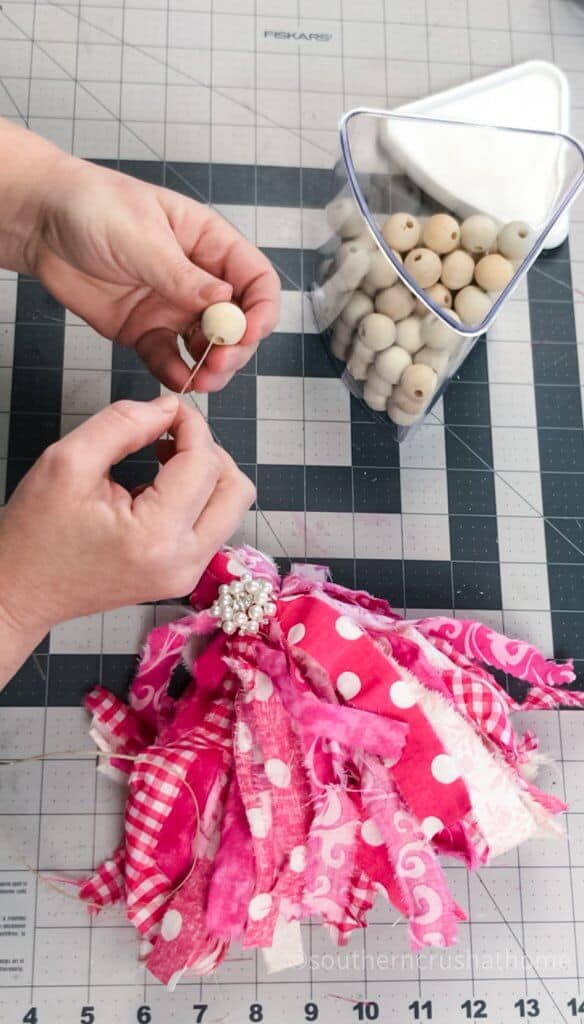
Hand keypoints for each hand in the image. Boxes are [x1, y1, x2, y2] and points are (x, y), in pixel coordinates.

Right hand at [0, 396, 254, 685]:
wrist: (20, 592)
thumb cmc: (35, 532)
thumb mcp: (67, 461)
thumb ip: (123, 423)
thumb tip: (168, 408)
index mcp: (156, 536)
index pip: (205, 463)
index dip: (191, 425)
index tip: (165, 410)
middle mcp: (183, 562)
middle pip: (236, 489)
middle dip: (208, 450)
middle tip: (168, 437)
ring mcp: (187, 575)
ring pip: (230, 507)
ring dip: (205, 474)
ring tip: (161, 460)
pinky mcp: (183, 577)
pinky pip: (212, 525)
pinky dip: (196, 497)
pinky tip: (156, 488)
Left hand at [32, 153, 280, 391]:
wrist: (41, 222)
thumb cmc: (93, 206)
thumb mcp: (142, 236)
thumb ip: (182, 275)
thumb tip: (226, 300)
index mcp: (208, 243)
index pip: (255, 279)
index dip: (262, 309)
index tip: (250, 332)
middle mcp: (197, 279)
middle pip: (237, 322)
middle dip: (235, 347)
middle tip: (220, 363)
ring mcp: (173, 307)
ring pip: (208, 347)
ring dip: (211, 367)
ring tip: (202, 381)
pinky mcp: (146, 331)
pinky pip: (169, 358)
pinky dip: (176, 373)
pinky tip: (176, 380)